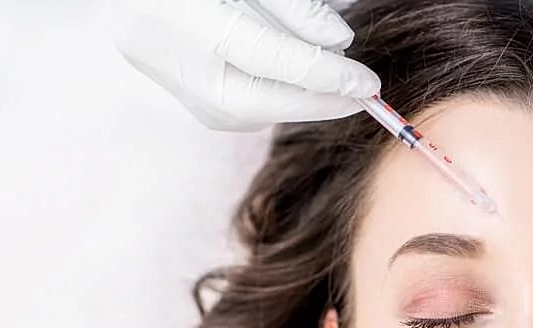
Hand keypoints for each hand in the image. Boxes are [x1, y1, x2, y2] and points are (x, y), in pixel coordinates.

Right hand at [112, 0, 379, 131]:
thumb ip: (292, 7)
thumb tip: (339, 43)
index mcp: (181, 15)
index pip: (267, 57)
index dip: (322, 73)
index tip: (366, 82)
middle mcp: (166, 55)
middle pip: (256, 99)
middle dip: (316, 102)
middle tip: (362, 96)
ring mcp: (166, 78)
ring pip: (247, 112)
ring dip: (298, 104)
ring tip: (337, 89)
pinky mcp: (175, 89)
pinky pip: (233, 109)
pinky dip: (273, 100)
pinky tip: (299, 88)